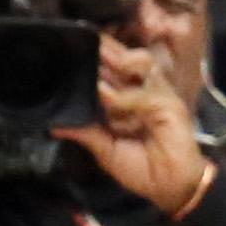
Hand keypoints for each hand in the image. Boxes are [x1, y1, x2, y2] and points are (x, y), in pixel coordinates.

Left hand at [53, 39, 209, 218]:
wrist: (169, 187)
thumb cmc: (142, 168)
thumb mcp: (105, 150)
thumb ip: (85, 132)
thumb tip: (55, 124)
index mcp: (129, 99)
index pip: (116, 69)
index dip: (102, 56)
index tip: (80, 43)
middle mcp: (144, 91)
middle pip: (129, 59)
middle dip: (109, 48)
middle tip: (87, 39)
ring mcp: (159, 95)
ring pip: (142, 64)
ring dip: (120, 60)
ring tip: (99, 59)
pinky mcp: (170, 106)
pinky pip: (144, 96)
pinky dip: (124, 97)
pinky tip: (107, 96)